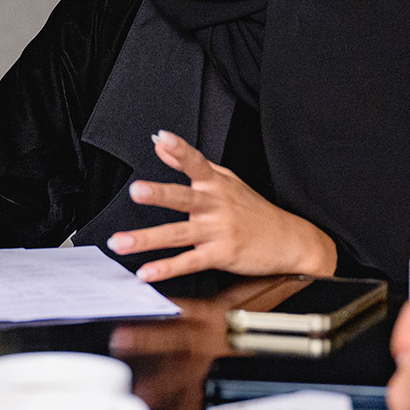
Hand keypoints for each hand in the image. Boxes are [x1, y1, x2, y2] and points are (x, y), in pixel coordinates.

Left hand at [105, 130, 336, 282]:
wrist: (289, 239)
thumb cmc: (253, 209)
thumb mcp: (225, 179)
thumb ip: (189, 163)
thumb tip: (159, 146)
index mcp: (216, 184)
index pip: (196, 162)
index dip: (180, 150)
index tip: (163, 138)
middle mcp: (215, 205)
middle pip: (183, 198)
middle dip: (159, 194)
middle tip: (136, 191)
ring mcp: (218, 231)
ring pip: (177, 234)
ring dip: (147, 239)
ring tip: (120, 241)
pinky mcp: (221, 255)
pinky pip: (189, 262)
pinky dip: (166, 268)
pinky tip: (146, 272)